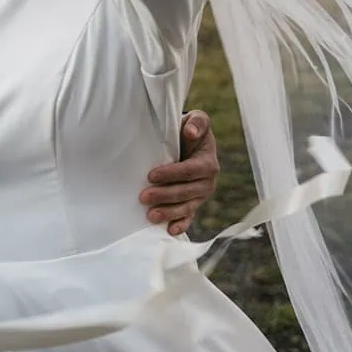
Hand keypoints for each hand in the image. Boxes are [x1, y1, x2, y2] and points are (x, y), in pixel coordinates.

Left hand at [140, 110, 217, 235]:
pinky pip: (189, 217)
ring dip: (168, 213)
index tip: (151, 175)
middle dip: (164, 195)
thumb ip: (197, 123)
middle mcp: (207, 182)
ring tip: (150, 216)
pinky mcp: (193, 205)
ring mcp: (200, 196)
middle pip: (186, 192)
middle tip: (143, 197)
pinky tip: (170, 231)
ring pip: (186, 207)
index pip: (189, 171)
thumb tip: (191, 132)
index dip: (171, 174)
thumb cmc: (188, 130)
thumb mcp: (196, 120)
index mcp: (208, 163)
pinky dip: (181, 225)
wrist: (189, 141)